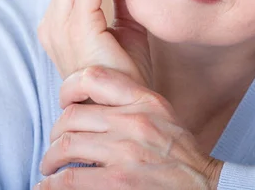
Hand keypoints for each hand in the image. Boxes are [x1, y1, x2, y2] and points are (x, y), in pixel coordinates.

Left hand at [35, 66, 223, 189]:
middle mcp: (133, 122)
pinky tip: (50, 186)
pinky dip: (52, 184)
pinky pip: (69, 178)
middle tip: (54, 146)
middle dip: (55, 133)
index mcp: (144, 101)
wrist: (204, 185)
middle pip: (71, 116)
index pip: (94, 77)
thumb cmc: (180, 153)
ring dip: (50, 159)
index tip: (63, 101)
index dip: (68, 87)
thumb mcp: (162, 114)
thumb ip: (131, 101)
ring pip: (64, 145)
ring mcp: (124, 152)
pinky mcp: (117, 182)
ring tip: (50, 167)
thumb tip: (91, 100)